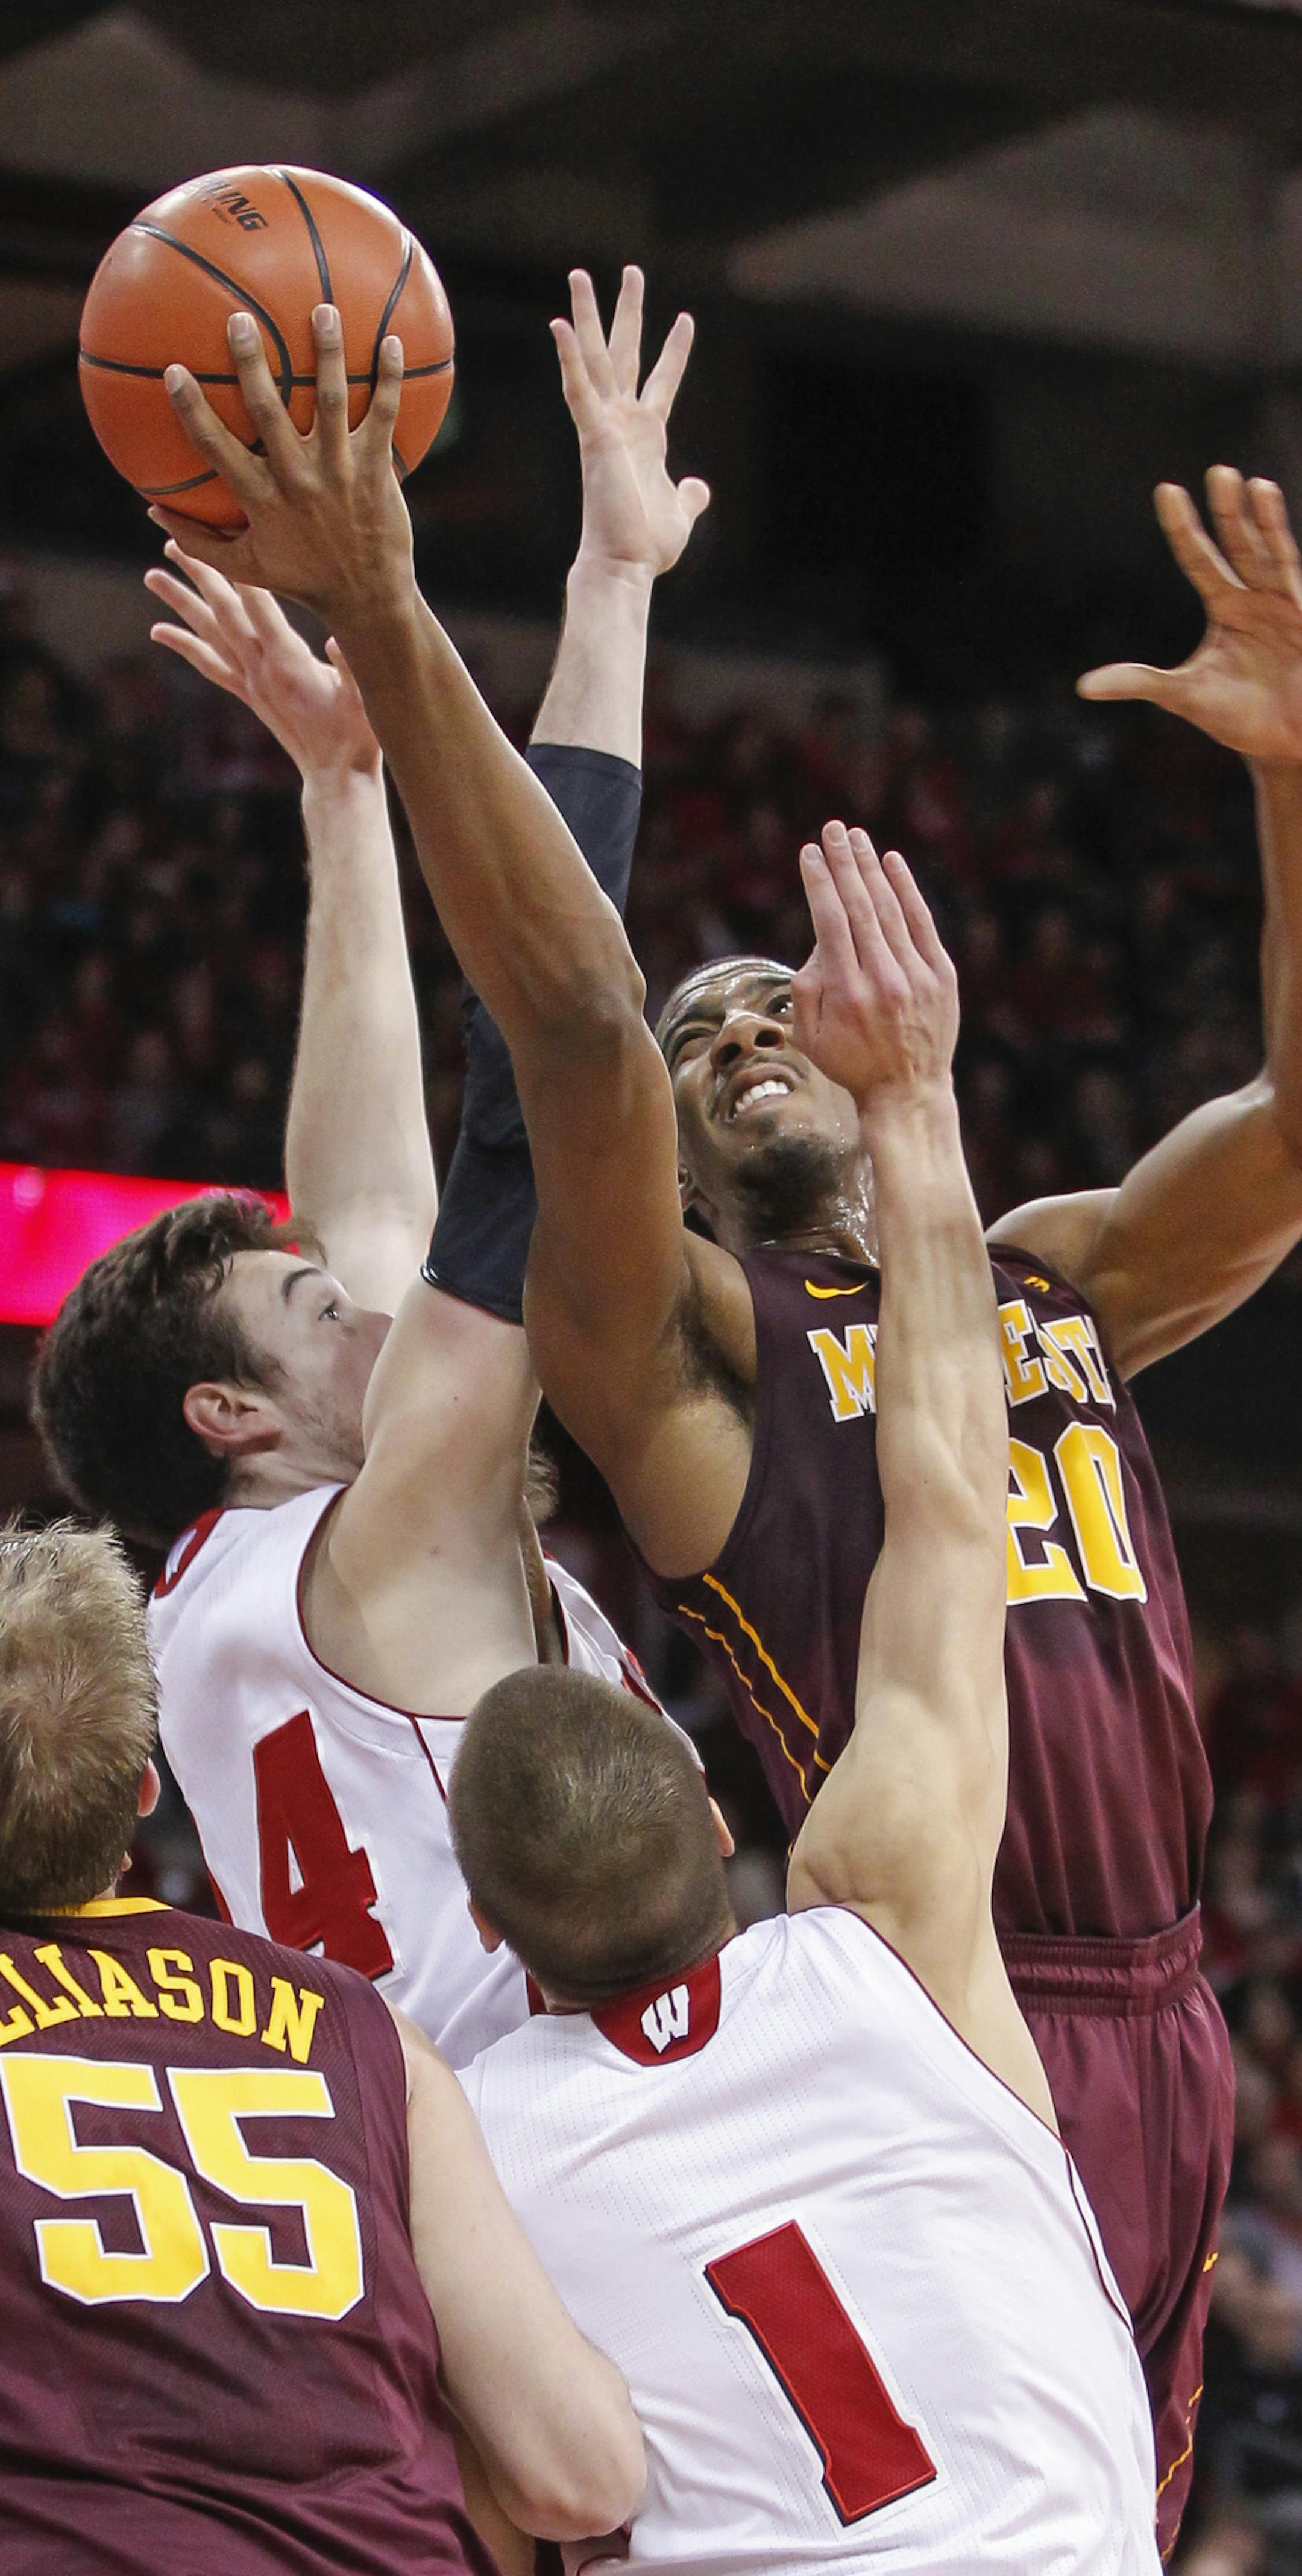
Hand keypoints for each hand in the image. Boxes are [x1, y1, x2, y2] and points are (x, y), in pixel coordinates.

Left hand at [145, 542, 379, 785]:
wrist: (335, 779)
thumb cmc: (357, 737)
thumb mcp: (363, 701)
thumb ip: (350, 670)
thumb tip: (336, 641)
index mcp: (289, 662)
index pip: (259, 606)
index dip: (239, 570)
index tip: (218, 535)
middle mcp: (261, 669)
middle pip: (224, 612)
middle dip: (199, 574)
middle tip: (170, 540)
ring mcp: (251, 681)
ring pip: (209, 633)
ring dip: (180, 603)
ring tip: (152, 575)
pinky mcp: (249, 694)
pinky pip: (209, 665)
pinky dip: (183, 645)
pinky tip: (158, 631)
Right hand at [148, 304, 413, 627]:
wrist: (368, 599)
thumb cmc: (303, 581)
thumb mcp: (245, 568)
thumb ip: (198, 540)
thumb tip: (151, 511)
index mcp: (261, 499)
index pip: (216, 448)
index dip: (192, 409)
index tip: (173, 370)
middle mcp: (298, 479)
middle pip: (269, 410)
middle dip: (252, 363)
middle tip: (238, 319)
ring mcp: (340, 471)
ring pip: (332, 400)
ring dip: (328, 352)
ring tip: (324, 309)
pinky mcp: (376, 469)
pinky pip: (384, 415)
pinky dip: (387, 379)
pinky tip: (389, 341)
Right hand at [554, 267, 709, 582]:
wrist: (624, 566)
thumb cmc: (645, 546)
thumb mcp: (680, 513)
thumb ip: (689, 495)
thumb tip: (699, 487)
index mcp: (645, 437)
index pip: (661, 382)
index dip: (675, 351)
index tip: (685, 319)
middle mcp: (622, 423)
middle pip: (624, 354)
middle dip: (627, 312)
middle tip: (630, 271)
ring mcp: (605, 426)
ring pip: (595, 358)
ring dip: (589, 315)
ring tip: (581, 274)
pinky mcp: (593, 435)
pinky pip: (577, 389)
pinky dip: (568, 356)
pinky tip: (559, 322)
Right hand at [792, 823, 958, 1112]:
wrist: (909, 1092)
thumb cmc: (851, 1064)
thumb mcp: (808, 1038)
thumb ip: (805, 989)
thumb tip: (819, 943)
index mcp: (846, 993)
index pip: (831, 922)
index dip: (820, 883)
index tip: (809, 853)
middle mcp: (882, 980)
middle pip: (860, 906)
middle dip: (843, 863)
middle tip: (832, 829)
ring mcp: (916, 977)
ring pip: (890, 909)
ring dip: (871, 868)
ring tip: (856, 838)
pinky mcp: (942, 977)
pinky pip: (922, 923)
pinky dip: (907, 890)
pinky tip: (892, 862)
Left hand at [1078, 468, 1301, 760]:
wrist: (1285, 744)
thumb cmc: (1240, 718)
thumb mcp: (1184, 696)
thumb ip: (1140, 683)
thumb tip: (1083, 687)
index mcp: (1225, 609)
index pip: (1198, 558)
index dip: (1183, 527)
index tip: (1166, 490)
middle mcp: (1255, 599)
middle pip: (1238, 544)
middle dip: (1229, 511)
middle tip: (1218, 472)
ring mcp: (1285, 606)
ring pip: (1272, 553)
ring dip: (1265, 521)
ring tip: (1254, 484)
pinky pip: (1295, 576)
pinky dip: (1287, 550)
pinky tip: (1280, 520)